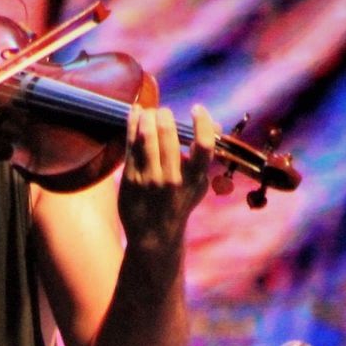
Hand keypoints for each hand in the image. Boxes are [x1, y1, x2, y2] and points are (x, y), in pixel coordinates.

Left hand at [117, 102, 215, 253]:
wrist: (154, 236)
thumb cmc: (179, 204)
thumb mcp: (197, 185)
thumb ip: (204, 158)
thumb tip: (215, 125)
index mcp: (194, 180)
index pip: (204, 146)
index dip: (202, 122)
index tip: (196, 109)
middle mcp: (172, 180)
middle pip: (168, 135)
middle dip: (164, 116)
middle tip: (163, 113)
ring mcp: (149, 180)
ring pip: (147, 136)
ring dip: (147, 117)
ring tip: (148, 112)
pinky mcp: (130, 179)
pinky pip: (131, 144)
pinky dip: (132, 124)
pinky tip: (135, 114)